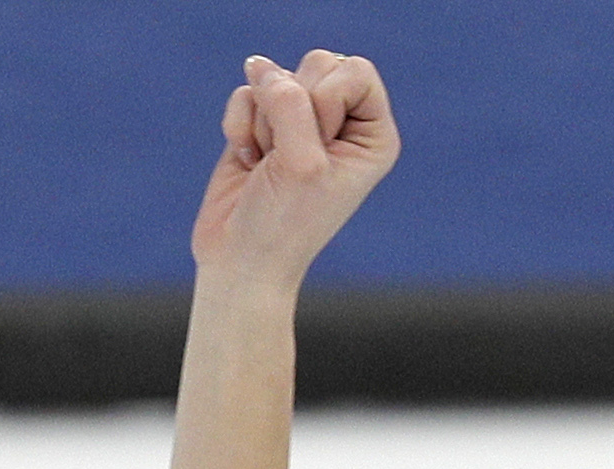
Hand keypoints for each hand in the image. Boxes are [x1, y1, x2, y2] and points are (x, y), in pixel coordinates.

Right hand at [190, 50, 396, 283]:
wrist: (240, 260)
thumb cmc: (283, 223)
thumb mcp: (301, 161)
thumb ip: (288, 101)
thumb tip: (258, 63)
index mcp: (373, 135)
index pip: (356, 70)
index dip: (327, 100)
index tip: (318, 149)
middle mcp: (343, 123)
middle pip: (317, 64)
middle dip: (293, 110)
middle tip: (291, 160)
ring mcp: (301, 120)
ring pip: (278, 76)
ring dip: (265, 122)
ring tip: (270, 164)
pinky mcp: (263, 122)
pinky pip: (248, 91)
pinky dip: (240, 126)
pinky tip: (249, 162)